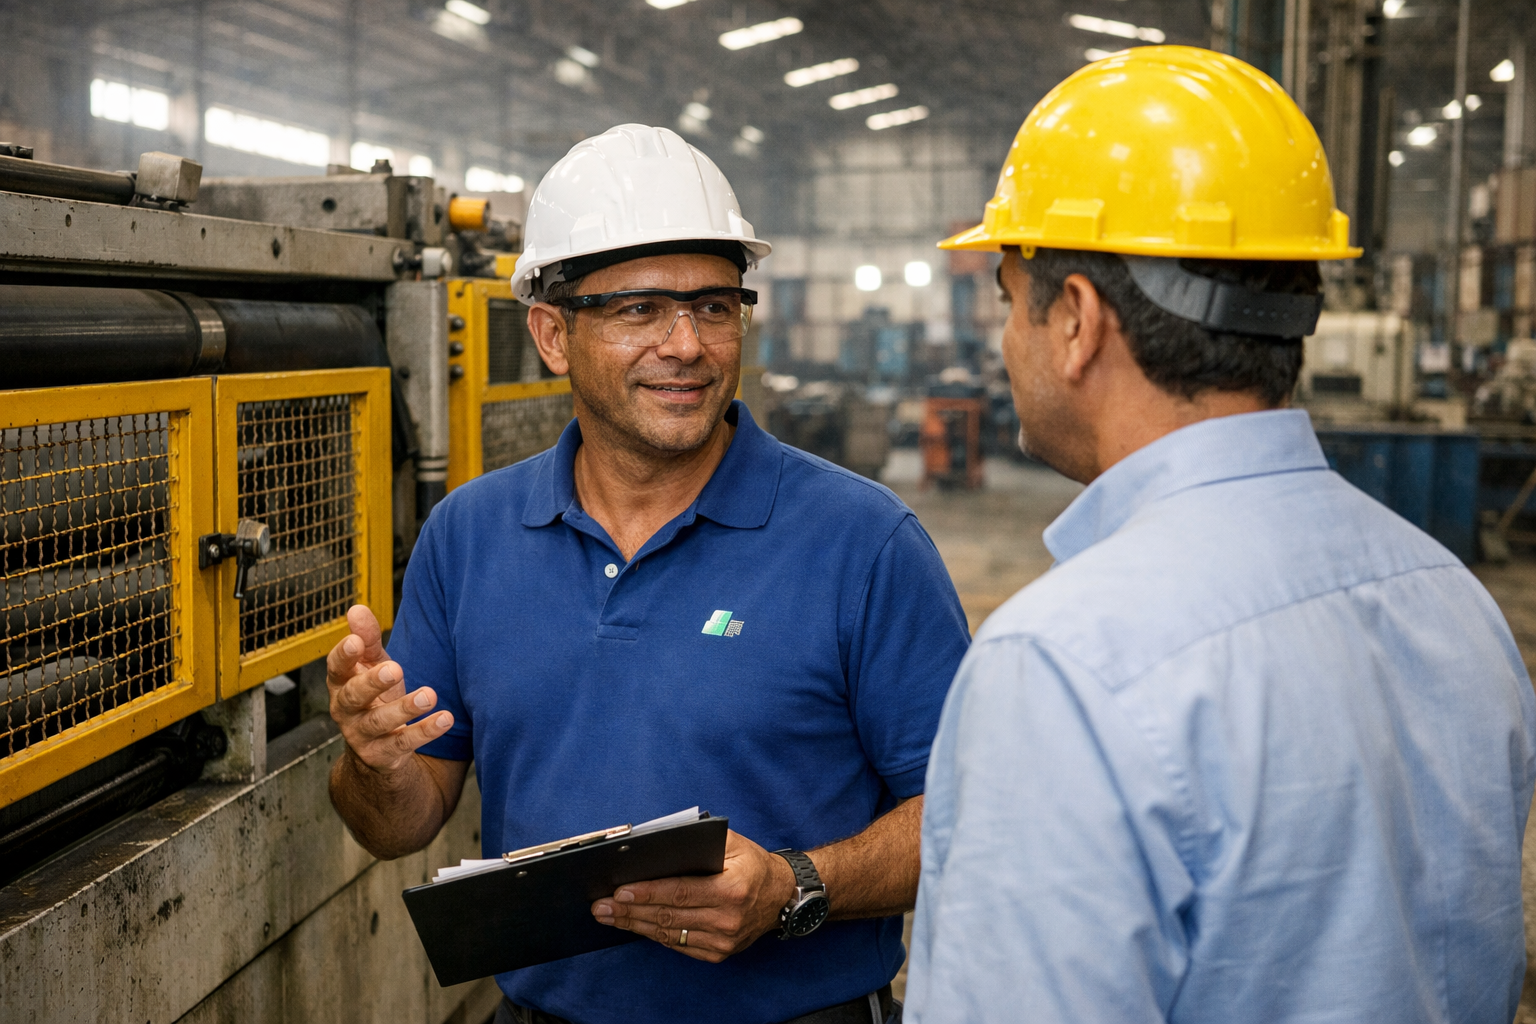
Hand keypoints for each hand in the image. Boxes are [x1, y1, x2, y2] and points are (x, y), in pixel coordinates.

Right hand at [326, 604, 452, 774]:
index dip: (343, 655)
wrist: (378, 745)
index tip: (356, 641)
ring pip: (378, 722)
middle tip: (395, 669)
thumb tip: (356, 609)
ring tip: (429, 695)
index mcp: (341, 683)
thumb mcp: (373, 663)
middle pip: (353, 697)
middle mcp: (345, 710)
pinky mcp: (382, 754)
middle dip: (372, 682)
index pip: (335, 668)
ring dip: (404, 708)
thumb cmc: (376, 694)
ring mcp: (361, 735)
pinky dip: (424, 731)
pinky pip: (403, 743)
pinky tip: (444, 718)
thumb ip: (367, 638)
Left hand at [591, 830, 797, 962]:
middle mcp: (728, 919)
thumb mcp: (732, 843)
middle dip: (630, 911)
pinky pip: (678, 945)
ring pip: (669, 934)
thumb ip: (698, 841)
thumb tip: (656, 846)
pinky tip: (635, 925)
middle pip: (669, 916)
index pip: (680, 893)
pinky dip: (654, 935)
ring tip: (608, 916)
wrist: (781, 896)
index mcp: (732, 889)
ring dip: (635, 925)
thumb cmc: (752, 864)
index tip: (619, 892)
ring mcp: (723, 941)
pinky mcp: (719, 953)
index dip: (647, 893)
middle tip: (601, 906)